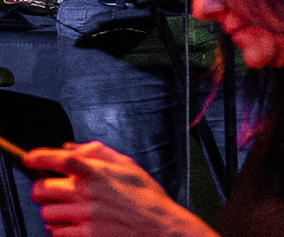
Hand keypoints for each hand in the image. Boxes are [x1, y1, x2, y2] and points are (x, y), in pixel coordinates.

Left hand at [24, 142, 214, 236]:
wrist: (161, 228)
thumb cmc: (147, 197)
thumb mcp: (128, 166)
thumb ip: (97, 152)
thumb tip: (68, 147)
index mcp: (98, 172)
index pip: (59, 160)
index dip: (38, 157)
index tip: (30, 159)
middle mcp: (88, 193)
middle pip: (41, 188)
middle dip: (42, 190)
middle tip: (52, 193)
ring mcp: (85, 215)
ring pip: (46, 212)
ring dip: (53, 212)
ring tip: (68, 211)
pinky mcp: (85, 235)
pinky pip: (56, 232)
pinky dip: (60, 229)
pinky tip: (73, 225)